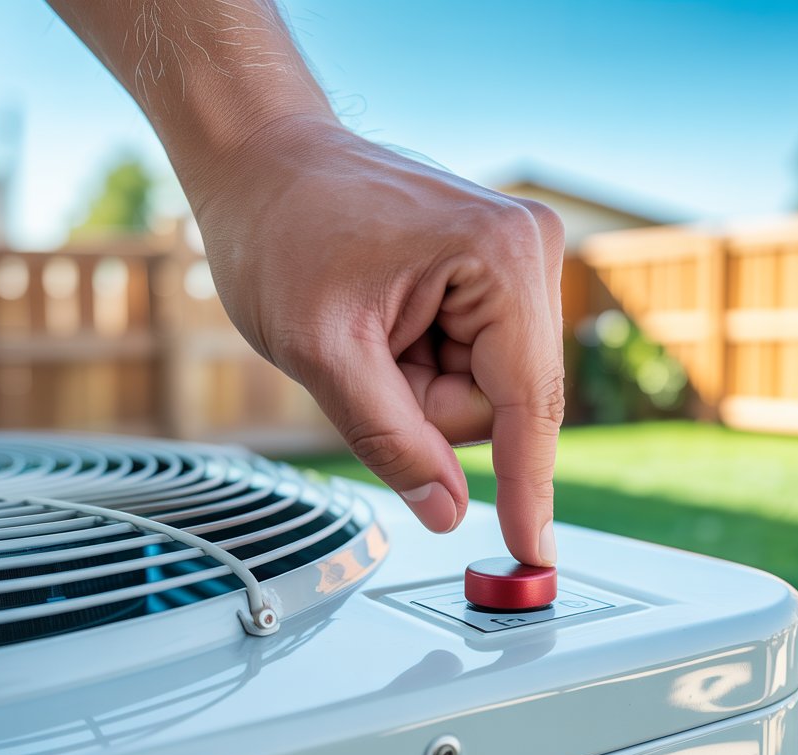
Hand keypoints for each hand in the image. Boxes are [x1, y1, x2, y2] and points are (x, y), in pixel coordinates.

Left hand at [190, 114, 564, 565]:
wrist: (263, 159)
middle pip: (504, 404)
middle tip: (366, 364)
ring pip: (488, 392)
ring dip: (422, 388)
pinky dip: (426, 368)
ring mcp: (516, 259)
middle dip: (429, 408)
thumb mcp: (321, 351)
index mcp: (500, 259)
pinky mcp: (498, 272)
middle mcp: (527, 252)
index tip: (534, 553)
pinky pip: (477, 365)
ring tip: (371, 333)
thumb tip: (447, 512)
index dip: (527, 487)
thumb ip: (390, 440)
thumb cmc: (280, 228)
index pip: (527, 404)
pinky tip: (389, 324)